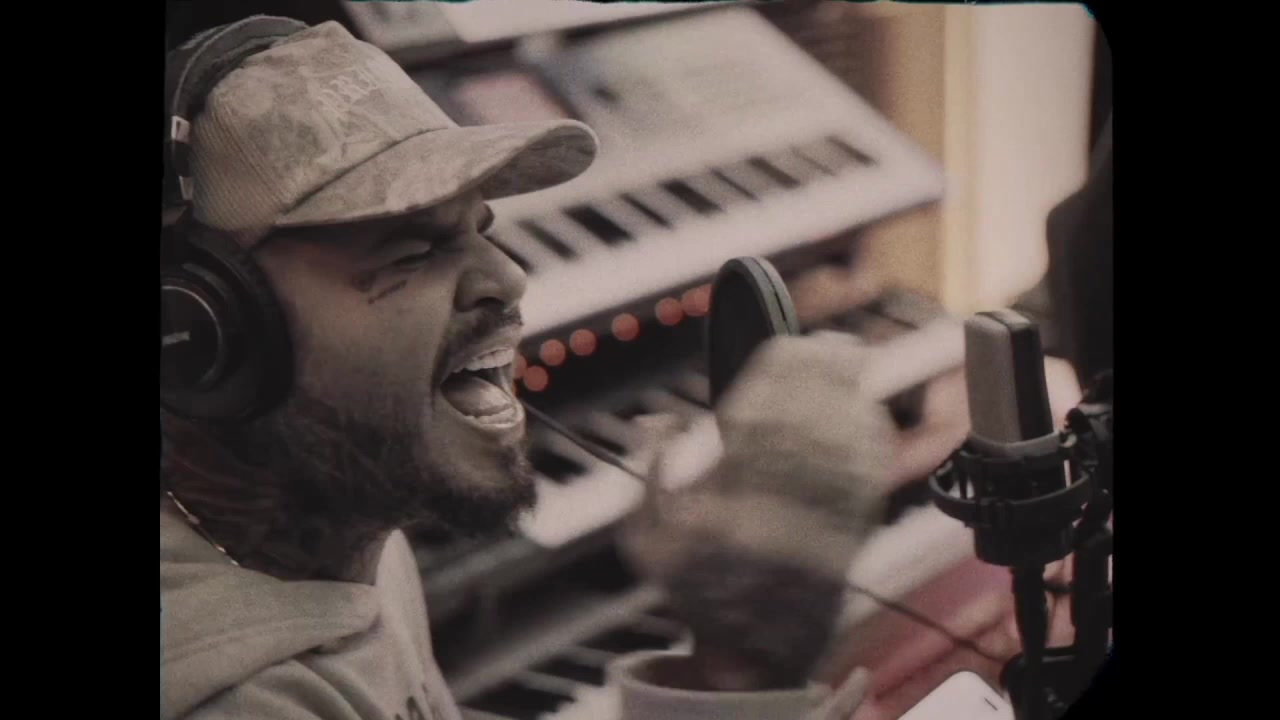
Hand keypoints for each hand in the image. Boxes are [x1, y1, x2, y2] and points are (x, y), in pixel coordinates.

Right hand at [620, 333, 894, 694]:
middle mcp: (779, 512)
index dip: (776, 378)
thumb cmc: (698, 586)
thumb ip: (651, 475)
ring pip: (844, 441)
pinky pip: (867, 471)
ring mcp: (822, 522)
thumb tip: (655, 422)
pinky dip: (869, 433)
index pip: (759, 422)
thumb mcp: (647, 539)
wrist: (755, 649)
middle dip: (822, 376)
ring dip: (850, 394)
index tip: (782, 347)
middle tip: (827, 343)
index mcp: (725, 507)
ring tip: (849, 361)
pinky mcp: (855, 533)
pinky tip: (864, 407)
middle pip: (810, 422)